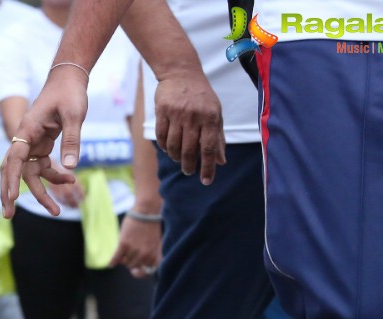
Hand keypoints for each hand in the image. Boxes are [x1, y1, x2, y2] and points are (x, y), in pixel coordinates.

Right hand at [0, 72, 87, 217]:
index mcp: (27, 130)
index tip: (11, 198)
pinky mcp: (41, 146)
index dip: (11, 179)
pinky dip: (54, 178)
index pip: (15, 159)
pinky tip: (70, 181)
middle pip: (12, 171)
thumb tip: (70, 168)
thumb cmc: (69, 93)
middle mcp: (25, 139)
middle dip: (10, 194)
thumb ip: (72, 140)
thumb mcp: (75, 114)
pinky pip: (43, 167)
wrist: (69, 80)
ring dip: (41, 192)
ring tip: (56, 211)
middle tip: (8, 216)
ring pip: (29, 174)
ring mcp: (32, 144)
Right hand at [109, 215, 161, 276]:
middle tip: (130, 252)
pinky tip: (111, 264)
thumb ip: (152, 256)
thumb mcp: (156, 243)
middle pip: (133, 267)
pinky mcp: (124, 245)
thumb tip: (142, 268)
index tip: (135, 270)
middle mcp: (144, 255)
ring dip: (124, 258)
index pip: (146, 272)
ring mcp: (134, 250)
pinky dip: (113, 262)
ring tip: (126, 250)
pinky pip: (116, 258)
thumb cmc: (151, 227)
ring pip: (125, 262)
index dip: (140, 272)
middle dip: (131, 261)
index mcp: (154, 256)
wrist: (146, 212)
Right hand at [153, 68, 224, 184]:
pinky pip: (161, 136)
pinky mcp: (162, 111)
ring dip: (176, 157)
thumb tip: (221, 162)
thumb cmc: (202, 97)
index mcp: (210, 117)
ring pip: (173, 146)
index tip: (206, 181)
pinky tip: (169, 148)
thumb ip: (218, 138)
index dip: (208, 167)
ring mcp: (177, 113)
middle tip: (188, 171)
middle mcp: (194, 116)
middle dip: (189, 166)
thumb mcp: (215, 114)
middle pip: (189, 150)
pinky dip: (165, 147)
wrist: (182, 73)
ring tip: (179, 159)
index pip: (209, 148)